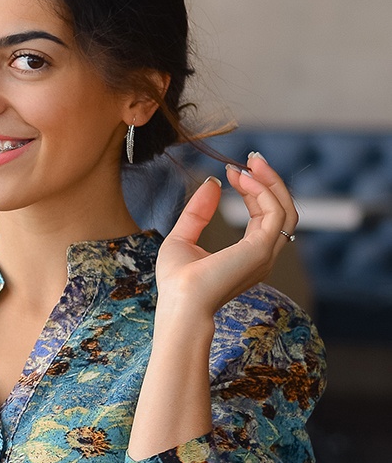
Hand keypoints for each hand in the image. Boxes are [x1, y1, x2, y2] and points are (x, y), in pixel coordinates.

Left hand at [155, 152, 297, 316]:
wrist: (179, 303)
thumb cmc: (177, 281)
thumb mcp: (182, 237)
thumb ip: (198, 212)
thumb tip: (212, 183)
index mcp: (247, 255)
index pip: (264, 217)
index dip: (253, 190)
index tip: (232, 171)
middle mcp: (262, 255)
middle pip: (282, 211)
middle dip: (269, 181)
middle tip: (253, 159)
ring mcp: (265, 254)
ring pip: (285, 210)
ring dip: (269, 182)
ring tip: (249, 164)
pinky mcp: (261, 250)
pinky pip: (275, 213)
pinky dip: (262, 191)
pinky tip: (242, 179)